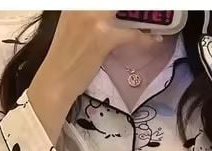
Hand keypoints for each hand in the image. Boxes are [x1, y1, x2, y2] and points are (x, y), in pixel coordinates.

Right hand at [29, 11, 160, 141]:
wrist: (55, 82)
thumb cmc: (65, 59)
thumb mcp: (73, 26)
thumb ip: (90, 15)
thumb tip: (115, 14)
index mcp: (75, 2)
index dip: (126, 4)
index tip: (135, 9)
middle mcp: (83, 5)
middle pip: (122, 1)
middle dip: (138, 8)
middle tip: (152, 11)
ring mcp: (93, 18)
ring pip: (129, 10)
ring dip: (146, 17)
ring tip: (156, 22)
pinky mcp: (103, 37)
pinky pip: (132, 33)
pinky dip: (146, 39)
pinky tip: (153, 41)